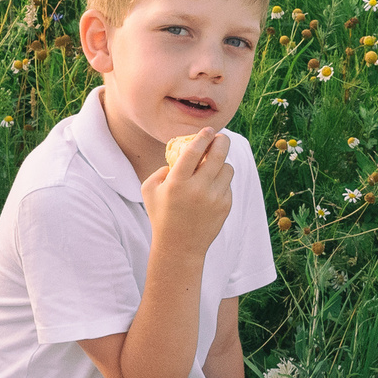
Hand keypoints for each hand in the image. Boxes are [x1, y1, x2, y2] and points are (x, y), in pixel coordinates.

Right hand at [139, 129, 233, 258]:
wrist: (179, 247)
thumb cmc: (161, 215)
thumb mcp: (149, 190)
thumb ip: (161, 170)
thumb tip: (179, 156)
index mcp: (177, 182)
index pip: (194, 150)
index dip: (203, 136)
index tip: (207, 130)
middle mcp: (198, 188)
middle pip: (218, 153)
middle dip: (222, 140)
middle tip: (220, 138)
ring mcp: (214, 198)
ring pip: (227, 168)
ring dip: (221, 163)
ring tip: (213, 167)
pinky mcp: (225, 206)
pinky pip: (228, 185)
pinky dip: (221, 182)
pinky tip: (212, 188)